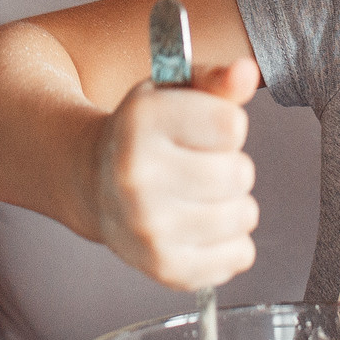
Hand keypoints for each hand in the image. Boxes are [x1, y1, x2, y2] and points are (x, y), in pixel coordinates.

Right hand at [90, 58, 259, 290]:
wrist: (94, 182)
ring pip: (244, 216)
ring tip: (202, 195)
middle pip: (239, 174)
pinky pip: (239, 256)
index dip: (227, 125)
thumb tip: (246, 73)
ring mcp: (149, 228)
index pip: (232, 126)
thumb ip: (216, 81)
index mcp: (141, 123)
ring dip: (234, 204)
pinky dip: (231, 243)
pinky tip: (202, 227)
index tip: (203, 129)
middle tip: (202, 165)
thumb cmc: (146, 132)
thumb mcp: (173, 92)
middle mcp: (138, 177)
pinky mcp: (165, 267)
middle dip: (232, 166)